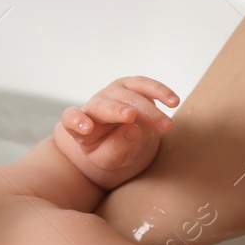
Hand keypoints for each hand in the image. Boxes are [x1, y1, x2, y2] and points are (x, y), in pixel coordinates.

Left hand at [59, 76, 177, 176]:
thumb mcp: (110, 160)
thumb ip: (116, 149)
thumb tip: (133, 130)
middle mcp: (94, 106)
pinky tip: (173, 101)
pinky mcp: (131, 85)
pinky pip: (145, 84)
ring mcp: (112, 93)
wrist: (123, 136)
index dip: (77, 121)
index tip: (86, 128)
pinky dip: (159, 91)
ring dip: (149, 110)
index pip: (71, 119)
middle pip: (102, 105)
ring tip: (167, 126)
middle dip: (116, 110)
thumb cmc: (111, 150)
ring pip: (128, 96)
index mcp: (81, 127)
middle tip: (131, 116)